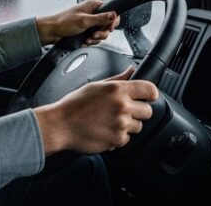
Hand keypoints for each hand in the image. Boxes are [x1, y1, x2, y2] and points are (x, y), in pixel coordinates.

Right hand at [33, 66, 157, 154]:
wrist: (61, 125)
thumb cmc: (75, 105)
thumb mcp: (96, 85)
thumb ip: (118, 79)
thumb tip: (131, 70)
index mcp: (118, 90)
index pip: (150, 89)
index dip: (150, 94)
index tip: (147, 97)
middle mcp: (122, 106)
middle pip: (148, 111)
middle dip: (138, 111)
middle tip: (123, 111)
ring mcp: (121, 124)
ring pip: (138, 126)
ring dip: (128, 125)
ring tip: (110, 121)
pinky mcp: (117, 140)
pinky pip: (127, 139)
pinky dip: (118, 136)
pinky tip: (105, 130)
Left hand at [35, 0, 119, 45]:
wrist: (52, 32)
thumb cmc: (63, 22)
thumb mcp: (84, 21)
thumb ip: (100, 18)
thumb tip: (113, 14)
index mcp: (92, 5)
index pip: (110, 10)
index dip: (112, 20)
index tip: (109, 28)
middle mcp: (92, 13)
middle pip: (107, 24)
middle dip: (102, 32)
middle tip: (95, 34)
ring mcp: (90, 22)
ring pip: (101, 32)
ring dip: (96, 38)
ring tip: (88, 38)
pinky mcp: (87, 30)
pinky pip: (95, 37)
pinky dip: (91, 41)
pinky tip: (85, 40)